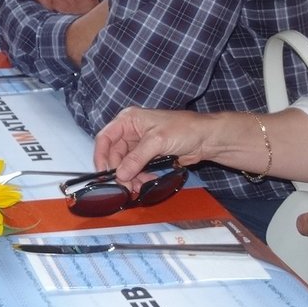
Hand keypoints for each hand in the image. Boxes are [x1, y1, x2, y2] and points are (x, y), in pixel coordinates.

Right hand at [94, 107, 209, 186]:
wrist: (206, 138)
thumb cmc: (183, 130)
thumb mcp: (157, 141)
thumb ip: (136, 158)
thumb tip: (120, 175)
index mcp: (128, 120)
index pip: (105, 138)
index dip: (101, 156)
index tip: (104, 174)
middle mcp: (130, 131)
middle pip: (114, 154)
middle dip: (119, 171)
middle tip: (125, 187)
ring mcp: (139, 144)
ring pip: (125, 164)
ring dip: (129, 177)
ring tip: (138, 186)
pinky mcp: (148, 155)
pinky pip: (137, 168)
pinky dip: (139, 176)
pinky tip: (147, 181)